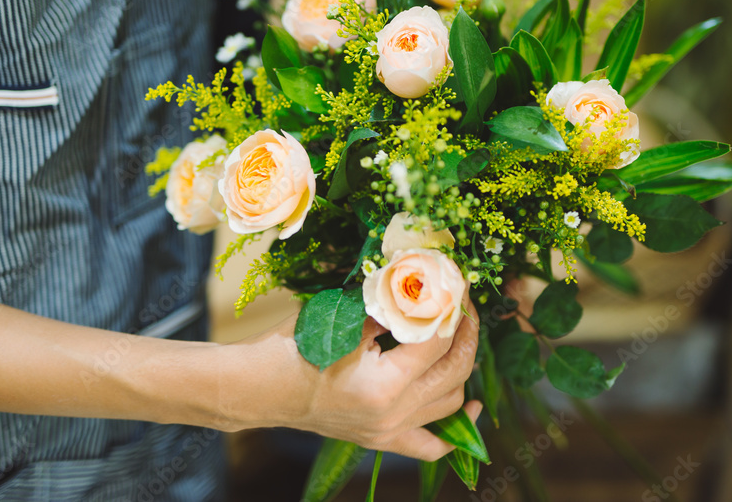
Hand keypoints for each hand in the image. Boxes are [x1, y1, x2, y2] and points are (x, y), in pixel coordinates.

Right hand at [218, 292, 481, 460]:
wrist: (260, 388)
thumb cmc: (293, 346)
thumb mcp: (343, 315)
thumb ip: (389, 306)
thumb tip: (425, 286)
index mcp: (383, 384)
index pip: (437, 341)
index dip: (453, 309)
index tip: (459, 286)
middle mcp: (392, 414)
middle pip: (453, 373)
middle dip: (465, 335)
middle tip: (464, 308)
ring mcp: (388, 432)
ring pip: (449, 404)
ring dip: (461, 370)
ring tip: (460, 339)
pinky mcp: (381, 440)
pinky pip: (430, 445)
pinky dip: (455, 429)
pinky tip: (472, 408)